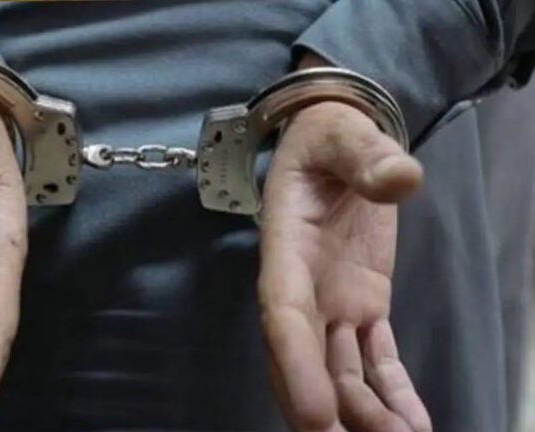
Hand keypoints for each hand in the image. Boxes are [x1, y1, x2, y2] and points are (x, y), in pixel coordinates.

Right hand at [258, 99, 431, 430]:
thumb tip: (399, 179)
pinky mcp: (361, 305)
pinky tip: (413, 424)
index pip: (284, 315)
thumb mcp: (344, 134)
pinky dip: (391, 391)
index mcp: (287, 248)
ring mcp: (332, 301)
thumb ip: (366, 155)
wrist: (335, 143)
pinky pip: (373, 356)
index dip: (295, 366)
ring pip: (340, 369)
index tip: (316, 415)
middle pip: (303, 359)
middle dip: (323, 408)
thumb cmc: (329, 136)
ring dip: (364, 411)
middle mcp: (303, 287)